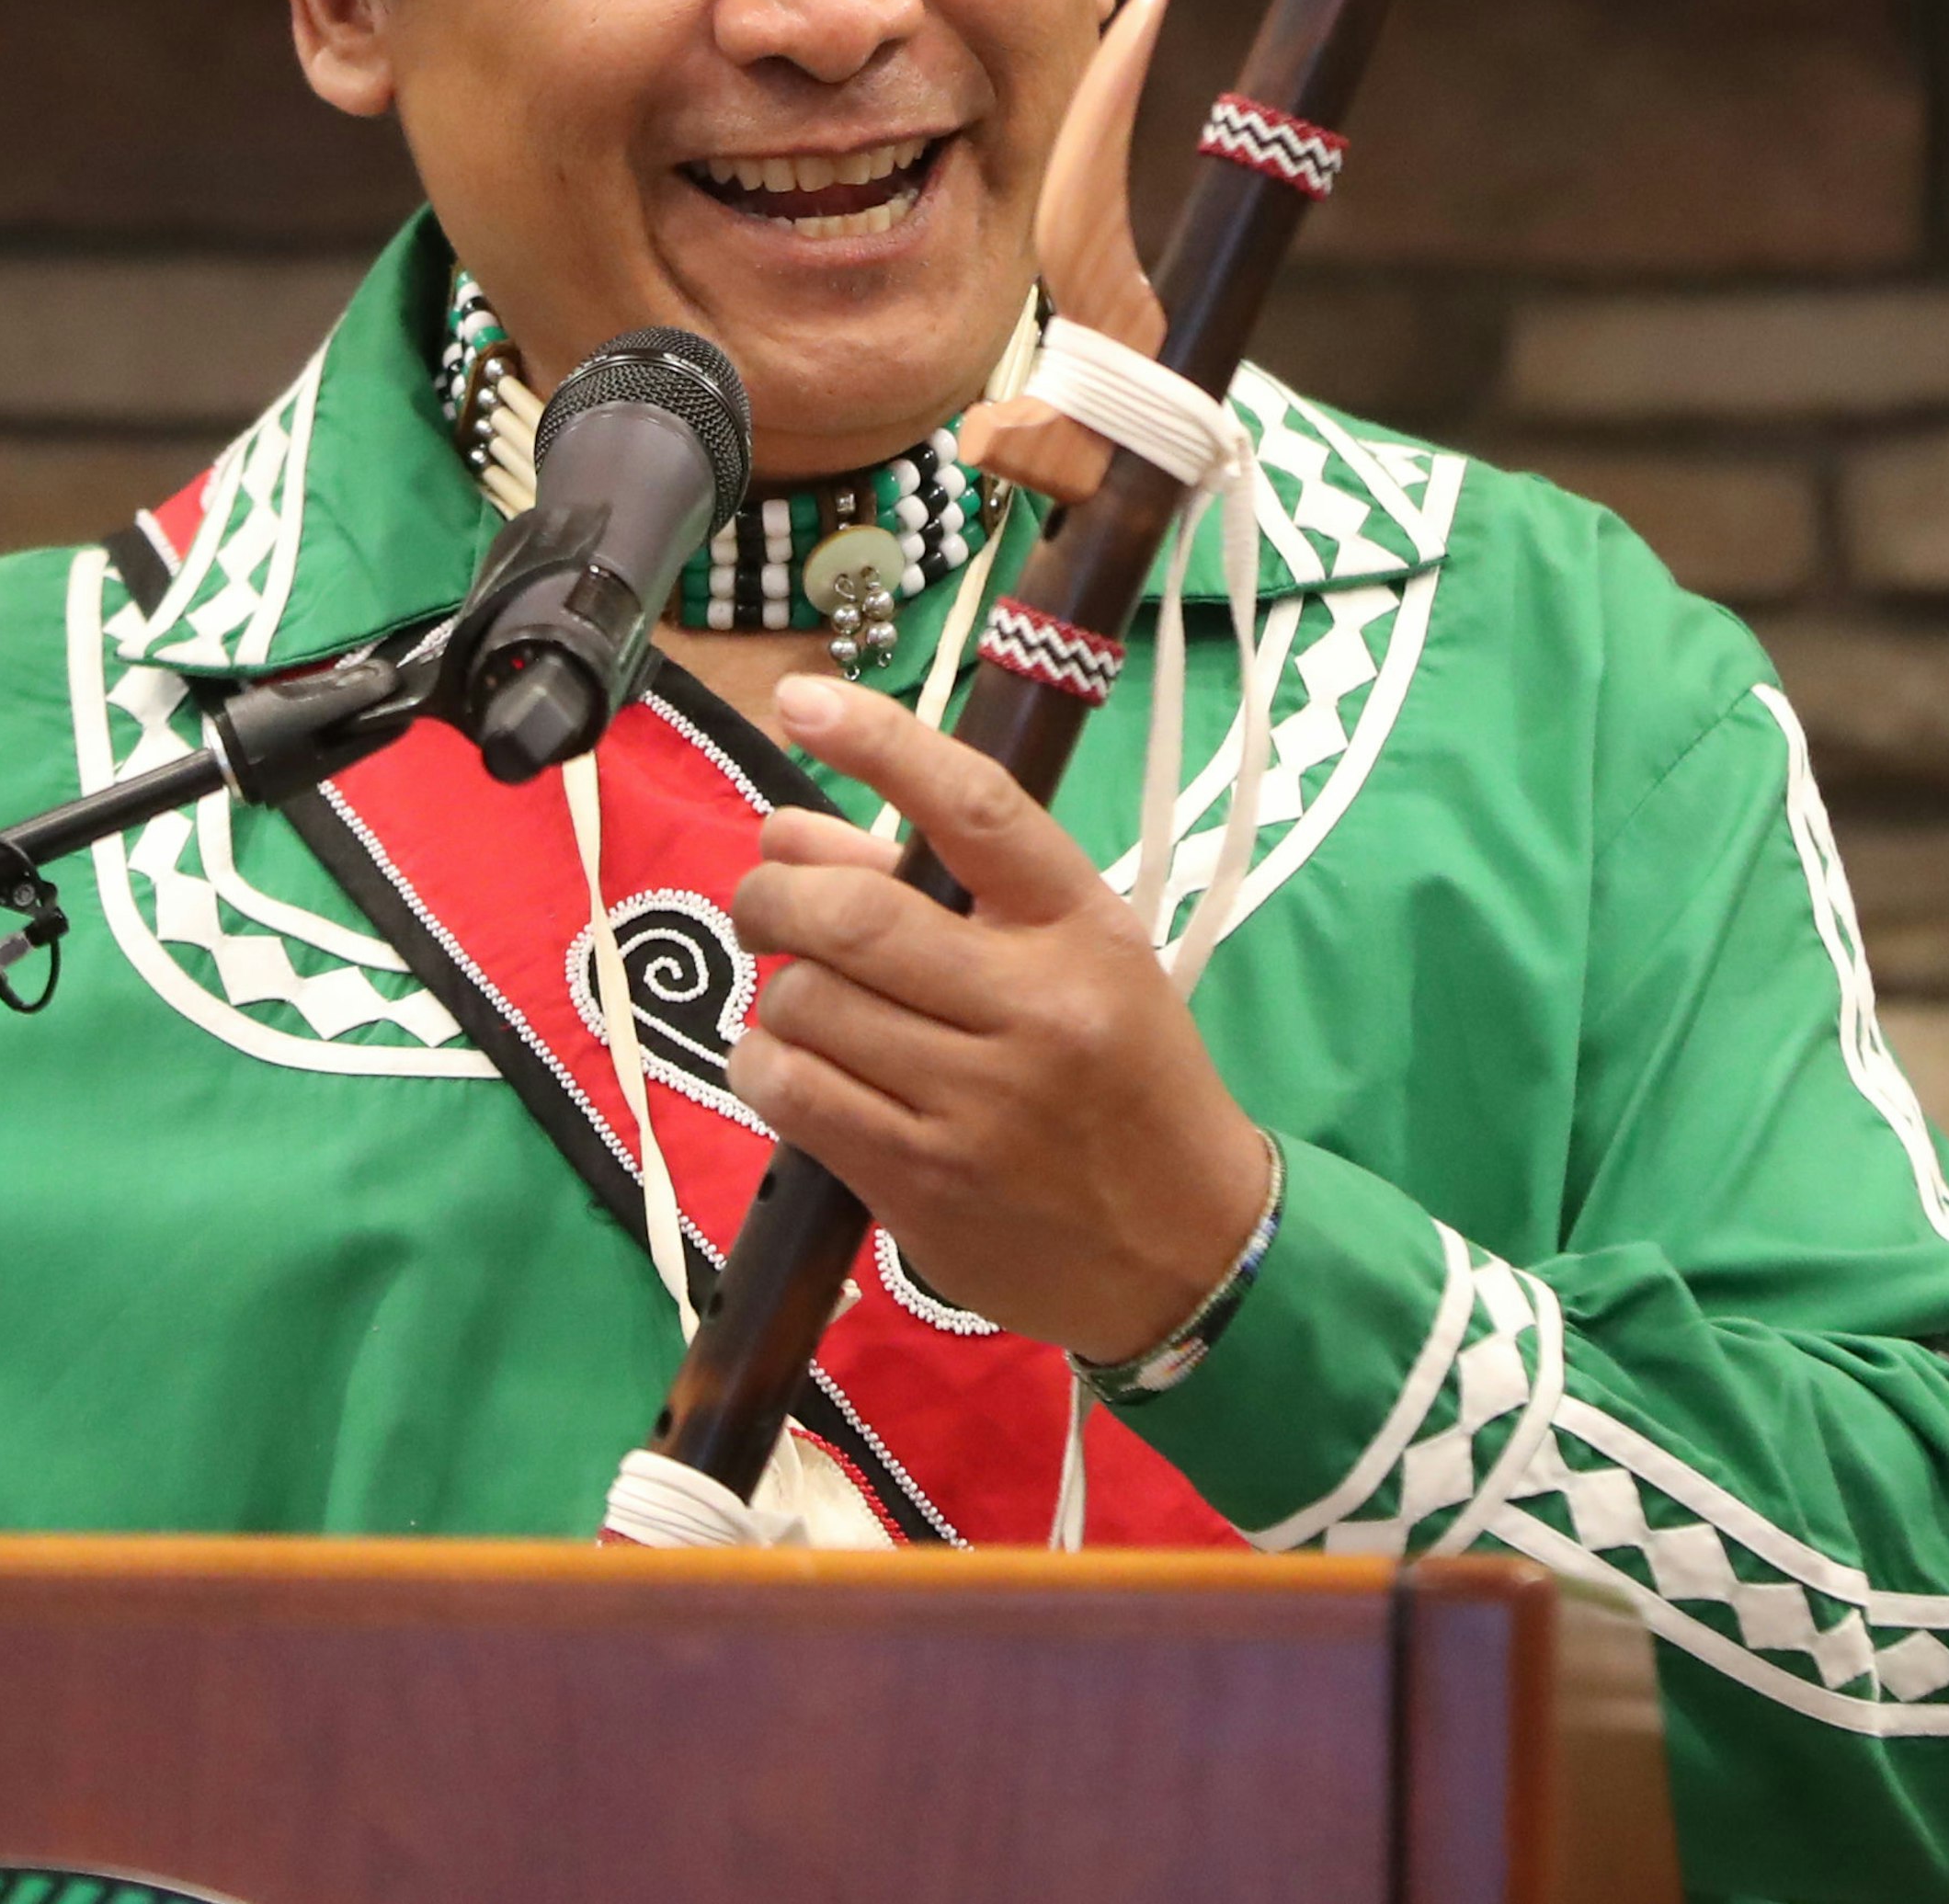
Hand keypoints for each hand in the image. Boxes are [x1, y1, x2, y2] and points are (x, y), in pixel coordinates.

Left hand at [724, 673, 1273, 1364]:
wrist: (1185, 1249)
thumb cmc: (1118, 1079)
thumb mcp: (1070, 961)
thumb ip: (940, 890)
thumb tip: (791, 832)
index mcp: (1082, 929)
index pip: (974, 808)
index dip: (880, 740)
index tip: (806, 699)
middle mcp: (1035, 1008)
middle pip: (851, 915)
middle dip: (773, 893)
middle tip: (763, 899)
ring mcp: (978, 1104)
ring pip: (807, 1005)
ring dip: (776, 992)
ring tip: (803, 1000)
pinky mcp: (925, 1185)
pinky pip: (794, 1095)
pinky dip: (764, 1065)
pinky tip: (790, 1065)